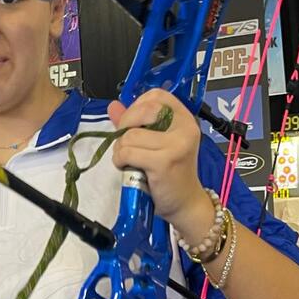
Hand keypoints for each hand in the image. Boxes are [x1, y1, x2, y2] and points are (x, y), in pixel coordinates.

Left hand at [108, 90, 209, 234]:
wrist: (185, 203)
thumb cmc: (170, 173)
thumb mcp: (157, 143)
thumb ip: (136, 123)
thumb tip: (113, 105)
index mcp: (184, 118)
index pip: (157, 95)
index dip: (137, 105)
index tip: (133, 123)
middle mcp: (184, 127)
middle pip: (142, 111)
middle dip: (125, 127)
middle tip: (126, 144)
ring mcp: (176, 144)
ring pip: (130, 135)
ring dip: (121, 149)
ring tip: (129, 161)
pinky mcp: (164, 162)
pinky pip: (128, 152)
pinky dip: (120, 160)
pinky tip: (128, 168)